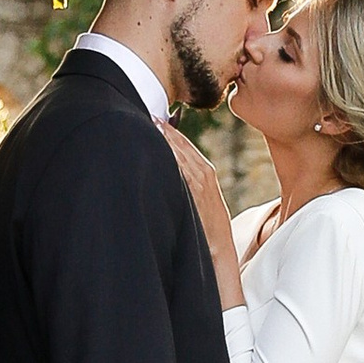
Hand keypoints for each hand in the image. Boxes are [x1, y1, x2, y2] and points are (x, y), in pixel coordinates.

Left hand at [162, 121, 244, 307]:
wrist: (219, 251)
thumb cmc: (208, 229)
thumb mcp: (198, 201)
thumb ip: (186, 184)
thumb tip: (167, 174)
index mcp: (206, 172)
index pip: (184, 144)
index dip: (168, 130)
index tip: (152, 117)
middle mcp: (204, 173)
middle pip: (180, 143)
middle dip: (162, 128)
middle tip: (144, 111)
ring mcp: (199, 181)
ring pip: (178, 151)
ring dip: (163, 136)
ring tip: (146, 120)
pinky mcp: (195, 190)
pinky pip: (179, 166)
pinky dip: (169, 152)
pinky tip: (155, 142)